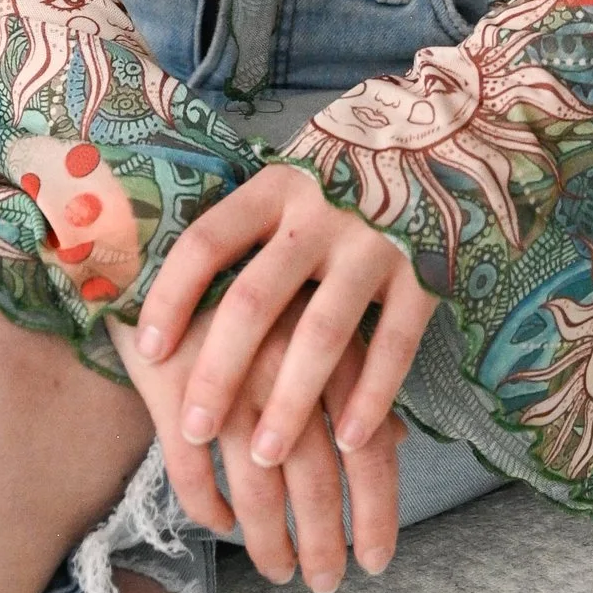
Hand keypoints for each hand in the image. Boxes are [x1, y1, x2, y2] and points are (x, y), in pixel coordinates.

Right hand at [110, 292, 405, 587]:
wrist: (150, 240)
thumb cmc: (247, 284)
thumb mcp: (314, 316)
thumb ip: (355, 378)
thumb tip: (395, 444)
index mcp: (332, 346)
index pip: (369, 446)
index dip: (376, 511)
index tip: (376, 560)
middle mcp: (287, 364)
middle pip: (317, 477)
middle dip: (324, 542)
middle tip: (325, 584)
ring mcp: (228, 377)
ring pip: (257, 486)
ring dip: (270, 541)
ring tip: (280, 571)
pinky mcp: (171, 387)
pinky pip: (192, 470)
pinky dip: (208, 508)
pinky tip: (222, 527)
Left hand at [134, 157, 434, 467]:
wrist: (446, 136)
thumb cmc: (344, 175)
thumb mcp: (290, 181)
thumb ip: (247, 230)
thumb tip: (167, 290)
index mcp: (275, 188)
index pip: (207, 243)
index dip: (172, 298)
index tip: (147, 352)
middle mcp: (320, 214)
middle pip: (256, 300)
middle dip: (220, 371)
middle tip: (194, 430)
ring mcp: (375, 244)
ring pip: (322, 333)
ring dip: (290, 400)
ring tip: (262, 457)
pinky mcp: (424, 274)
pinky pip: (393, 345)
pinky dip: (372, 397)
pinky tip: (349, 442)